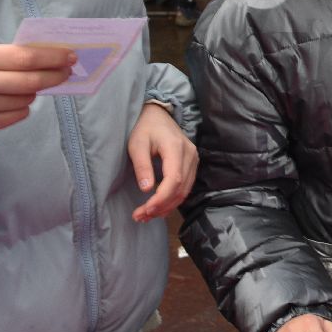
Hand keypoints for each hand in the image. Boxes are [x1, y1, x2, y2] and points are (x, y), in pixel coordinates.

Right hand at [0, 43, 74, 138]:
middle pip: (30, 81)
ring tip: (23, 86)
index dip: (51, 57)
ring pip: (27, 99)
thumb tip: (51, 57)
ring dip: (34, 92)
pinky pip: (19, 115)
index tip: (70, 56)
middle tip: (67, 72)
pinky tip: (11, 101)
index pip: (24, 57)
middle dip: (55, 76)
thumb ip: (9, 56)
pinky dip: (23, 107)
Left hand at [127, 103, 197, 221]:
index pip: (173, 180)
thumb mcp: (137, 144)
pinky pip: (186, 187)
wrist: (159, 115)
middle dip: (161, 207)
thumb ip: (142, 166)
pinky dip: (173, 199)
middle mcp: (190, 155)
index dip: (161, 199)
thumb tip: (146, 189)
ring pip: (185, 191)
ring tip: (147, 215)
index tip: (145, 210)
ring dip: (167, 206)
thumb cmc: (145, 128)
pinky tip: (159, 206)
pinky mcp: (192, 165)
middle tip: (140, 217)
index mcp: (176, 148)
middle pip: (181, 189)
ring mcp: (194, 160)